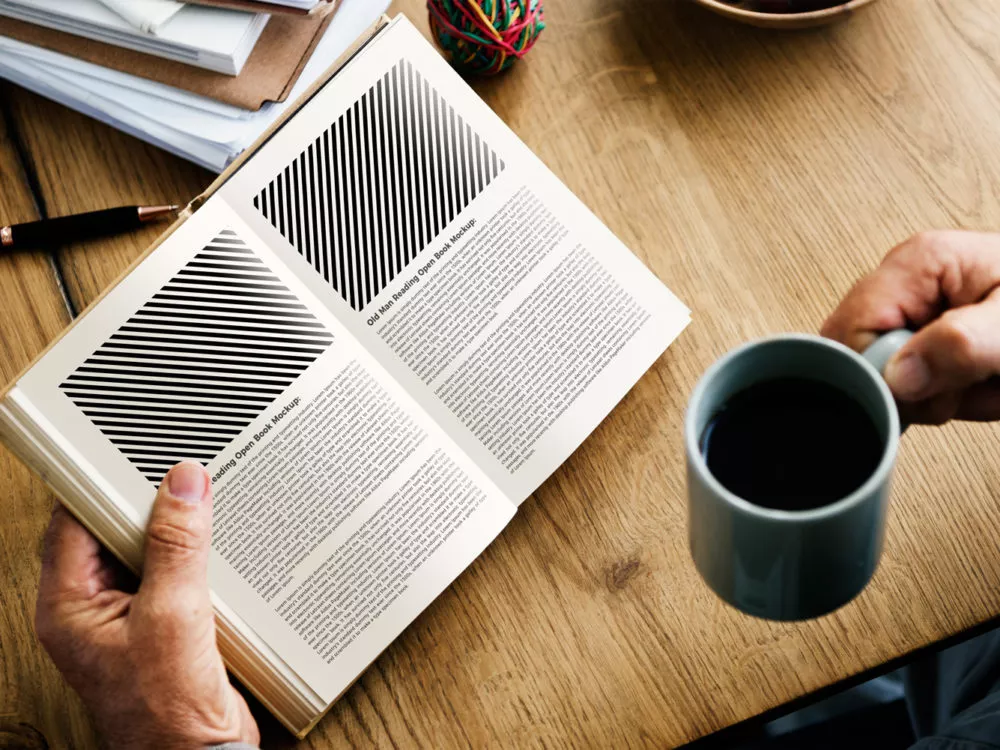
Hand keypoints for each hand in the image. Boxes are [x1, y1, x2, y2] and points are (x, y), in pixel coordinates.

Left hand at [35, 461, 258, 748]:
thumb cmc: (166, 712)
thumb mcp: (172, 615)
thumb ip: (177, 547)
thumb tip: (183, 487)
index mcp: (70, 607)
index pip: (73, 523)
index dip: (102, 486)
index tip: (134, 458)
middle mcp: (93, 609)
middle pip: (111, 531)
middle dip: (146, 505)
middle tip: (178, 478)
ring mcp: (130, 617)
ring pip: (147, 550)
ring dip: (176, 531)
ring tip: (201, 509)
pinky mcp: (164, 624)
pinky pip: (175, 572)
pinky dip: (196, 557)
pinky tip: (217, 550)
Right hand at [822, 230, 999, 424]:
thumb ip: (960, 347)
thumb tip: (896, 375)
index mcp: (920, 263)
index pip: (852, 331)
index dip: (882, 372)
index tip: (929, 389)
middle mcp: (909, 283)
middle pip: (862, 356)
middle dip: (918, 389)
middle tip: (970, 383)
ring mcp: (918, 310)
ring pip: (889, 379)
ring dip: (944, 397)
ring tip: (990, 381)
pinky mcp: (932, 336)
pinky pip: (917, 384)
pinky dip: (953, 398)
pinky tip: (983, 384)